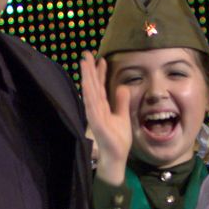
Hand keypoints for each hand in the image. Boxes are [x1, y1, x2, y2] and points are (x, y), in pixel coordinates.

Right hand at [80, 51, 131, 185]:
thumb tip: (122, 87)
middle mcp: (96, 108)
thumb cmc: (118, 139)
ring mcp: (94, 114)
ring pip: (89, 91)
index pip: (100, 85)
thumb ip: (121, 102)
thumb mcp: (123, 116)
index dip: (100, 72)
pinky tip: (86, 83)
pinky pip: (91, 105)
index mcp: (103, 106)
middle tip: (87, 53)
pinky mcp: (95, 121)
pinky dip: (89, 93)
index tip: (100, 58)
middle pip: (92, 85)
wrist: (117, 156)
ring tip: (84, 62)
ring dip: (86, 77)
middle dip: (89, 69)